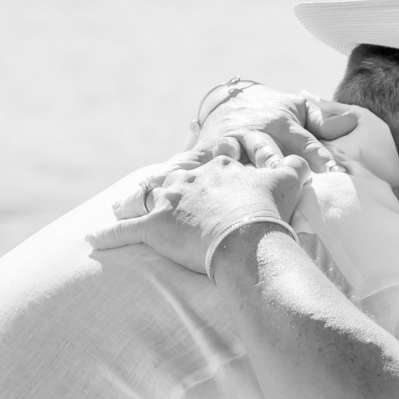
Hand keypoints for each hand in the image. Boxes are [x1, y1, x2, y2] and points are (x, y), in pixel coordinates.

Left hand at [91, 153, 311, 276]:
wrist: (246, 239)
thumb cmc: (267, 211)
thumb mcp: (288, 181)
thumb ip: (295, 168)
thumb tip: (306, 162)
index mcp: (220, 167)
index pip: (215, 158)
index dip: (215, 165)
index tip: (214, 172)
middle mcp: (191, 178)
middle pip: (177, 174)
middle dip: (173, 181)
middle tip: (170, 189)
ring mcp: (170, 201)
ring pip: (148, 195)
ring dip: (137, 200)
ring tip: (124, 204)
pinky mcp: (154, 227)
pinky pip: (124, 231)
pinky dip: (107, 235)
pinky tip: (92, 239)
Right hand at [194, 85, 358, 173]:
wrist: (228, 98)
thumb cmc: (272, 110)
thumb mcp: (298, 108)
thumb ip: (323, 120)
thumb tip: (353, 122)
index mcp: (282, 124)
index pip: (305, 143)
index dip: (320, 157)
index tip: (336, 173)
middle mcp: (257, 132)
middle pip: (269, 152)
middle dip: (278, 165)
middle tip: (289, 179)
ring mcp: (231, 141)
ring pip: (237, 157)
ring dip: (241, 169)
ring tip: (247, 184)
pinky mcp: (209, 149)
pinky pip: (202, 160)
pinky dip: (199, 167)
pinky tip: (200, 180)